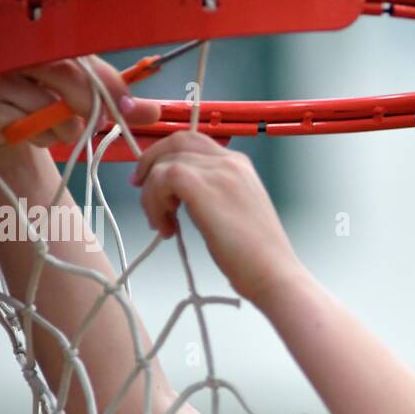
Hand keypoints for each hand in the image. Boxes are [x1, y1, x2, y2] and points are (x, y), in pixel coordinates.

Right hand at [0, 55, 160, 152]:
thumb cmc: (38, 107)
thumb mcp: (79, 101)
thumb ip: (113, 103)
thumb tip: (151, 111)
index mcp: (37, 41)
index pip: (79, 52)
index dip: (107, 80)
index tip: (129, 107)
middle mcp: (11, 51)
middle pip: (65, 73)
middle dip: (90, 106)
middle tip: (98, 124)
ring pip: (48, 105)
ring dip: (64, 128)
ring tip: (54, 128)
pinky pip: (25, 124)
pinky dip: (39, 137)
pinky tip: (28, 133)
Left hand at [131, 130, 303, 301]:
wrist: (274, 273)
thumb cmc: (256, 257)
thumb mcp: (236, 213)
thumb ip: (213, 196)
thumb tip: (179, 198)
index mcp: (240, 166)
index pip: (195, 143)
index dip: (167, 157)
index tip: (153, 181)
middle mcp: (230, 161)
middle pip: (176, 141)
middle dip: (151, 163)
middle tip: (140, 190)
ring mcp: (218, 171)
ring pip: (164, 162)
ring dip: (152, 193)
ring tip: (162, 225)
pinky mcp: (202, 186)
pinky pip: (162, 178)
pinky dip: (154, 202)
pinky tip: (166, 228)